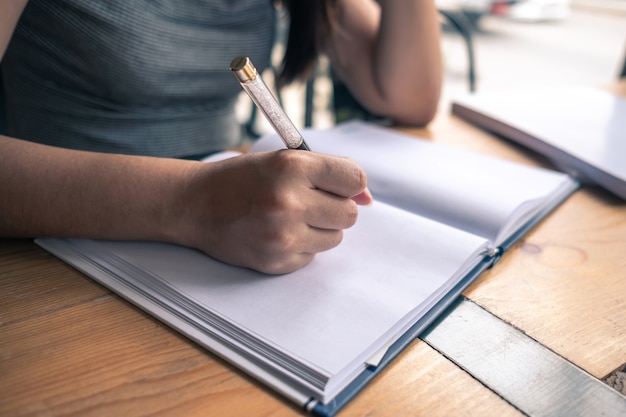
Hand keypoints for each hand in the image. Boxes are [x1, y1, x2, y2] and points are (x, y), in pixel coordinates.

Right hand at [176, 150, 372, 273]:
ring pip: (335, 238)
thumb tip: (368, 199)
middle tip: (307, 201)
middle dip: (334, 207)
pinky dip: (302, 246)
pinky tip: (276, 233)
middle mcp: (289, 202)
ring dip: (320, 228)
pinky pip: (313, 256)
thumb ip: (330, 172)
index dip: (349, 183)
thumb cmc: (243, 179)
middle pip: (350, 214)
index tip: (336, 185)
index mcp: (292, 167)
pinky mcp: (277, 262)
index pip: (355, 179)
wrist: (195, 205)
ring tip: (289, 217)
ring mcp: (283, 236)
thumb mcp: (284, 160)